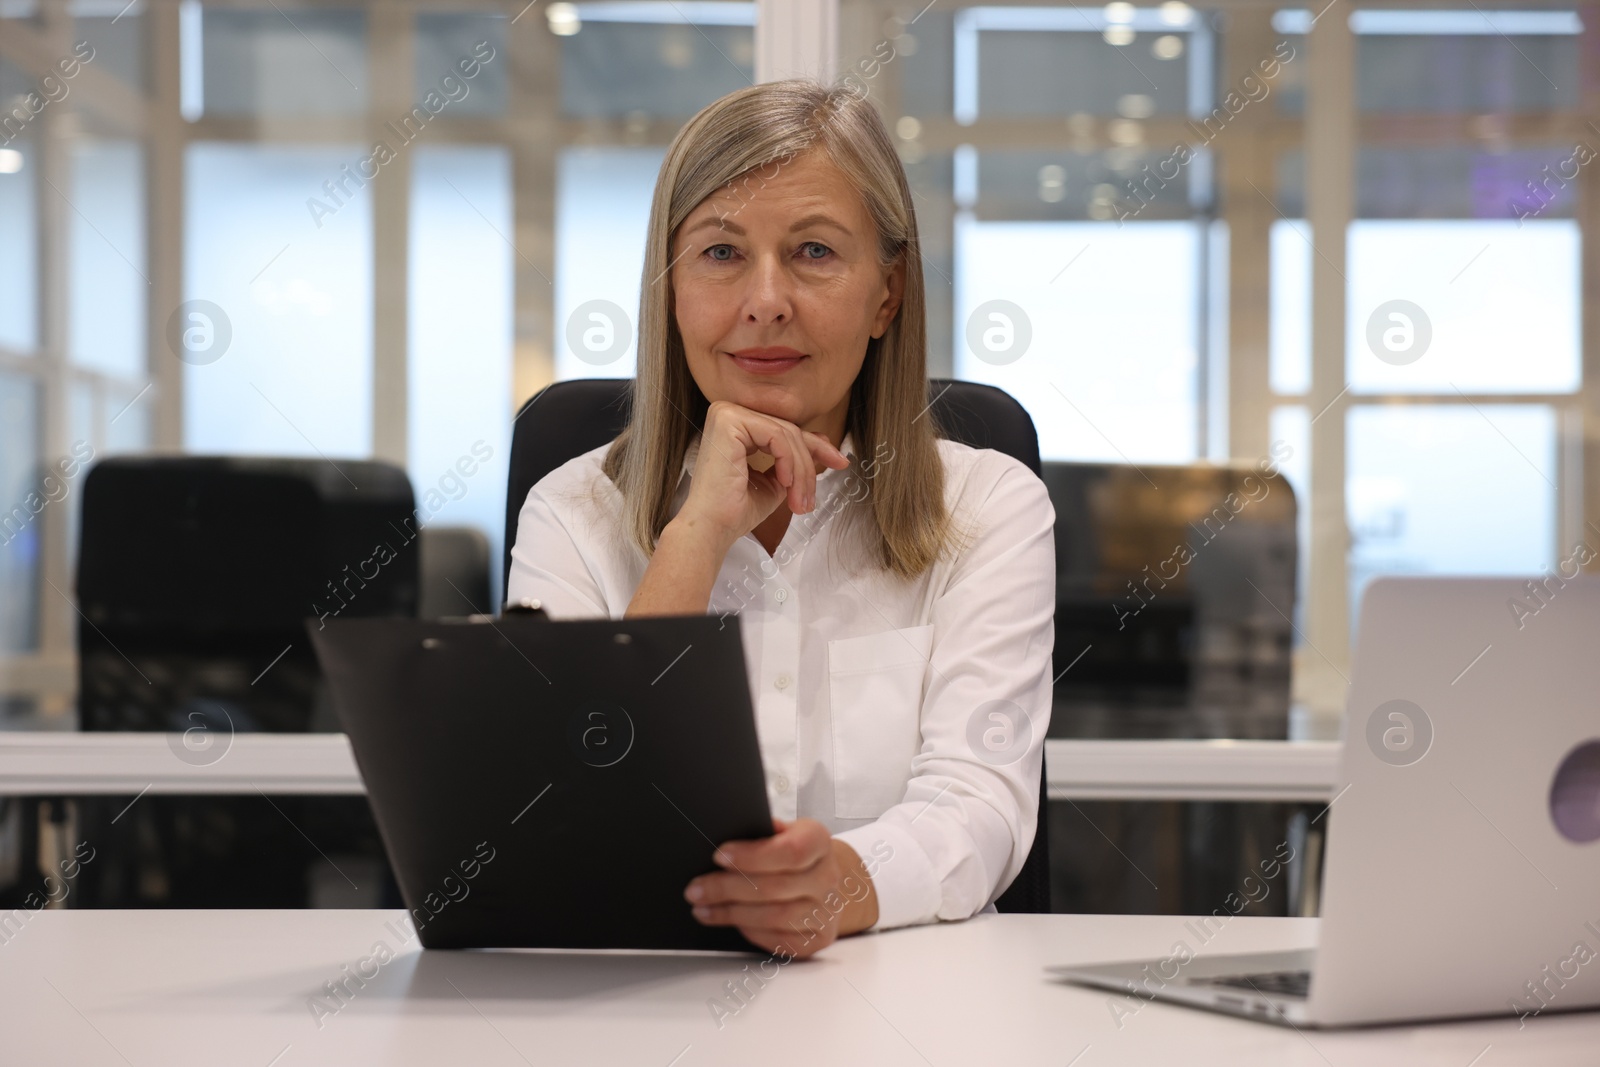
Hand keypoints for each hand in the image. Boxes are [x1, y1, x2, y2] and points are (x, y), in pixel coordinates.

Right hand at [673, 401, 849, 554]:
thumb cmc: (736, 511)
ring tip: (799, 501)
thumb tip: (823, 444)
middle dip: (809, 465)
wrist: (713, 529)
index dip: (815, 447)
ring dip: (801, 472)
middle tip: (811, 498)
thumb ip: (793, 460)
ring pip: (786, 434)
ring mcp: (727, 414)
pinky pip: (776, 436)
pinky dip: (788, 462)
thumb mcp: (776, 480)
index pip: (784, 431)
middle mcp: (728, 414)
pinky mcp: (729, 421)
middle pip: (788, 431)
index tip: (840, 462)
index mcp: (736, 426)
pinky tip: (784, 483)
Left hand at [685, 818, 878, 958]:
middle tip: (696, 889)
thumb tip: (722, 834)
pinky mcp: (818, 938)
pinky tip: (731, 922)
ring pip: (775, 917)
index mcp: (818, 841)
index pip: (790, 851)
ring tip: (703, 908)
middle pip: (774, 887)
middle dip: (727, 889)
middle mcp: (828, 877)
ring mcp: (826, 911)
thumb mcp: (782, 831)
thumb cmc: (793, 852)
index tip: (718, 857)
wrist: (823, 880)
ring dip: (732, 914)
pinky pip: (780, 940)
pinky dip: (750, 932)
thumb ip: (760, 832)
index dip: (751, 856)